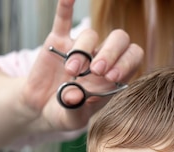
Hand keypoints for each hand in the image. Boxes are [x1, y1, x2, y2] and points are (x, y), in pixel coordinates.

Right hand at [21, 0, 143, 132]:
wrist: (41, 109)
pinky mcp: (58, 40)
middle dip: (110, 54)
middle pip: (118, 40)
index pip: (132, 58)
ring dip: (82, 51)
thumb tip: (74, 95)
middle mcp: (101, 58)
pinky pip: (63, 19)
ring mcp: (81, 47)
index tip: (112, 77)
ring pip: (90, 35)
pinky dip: (65, 7)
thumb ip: (75, 108)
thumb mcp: (71, 118)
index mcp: (114, 76)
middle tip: (96, 71)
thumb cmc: (65, 114)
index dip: (126, 63)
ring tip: (71, 71)